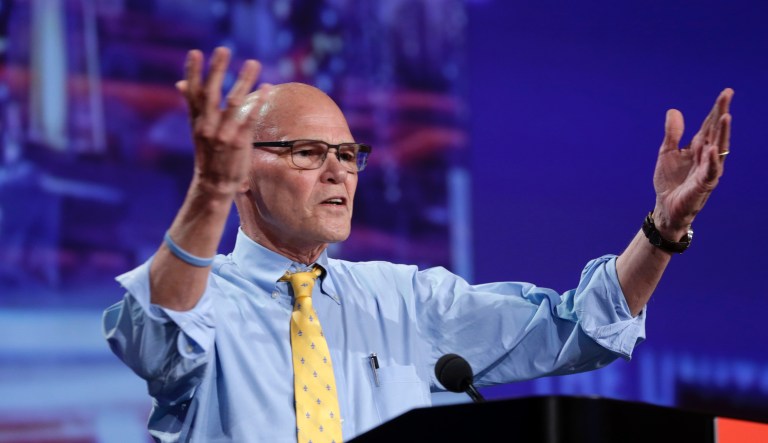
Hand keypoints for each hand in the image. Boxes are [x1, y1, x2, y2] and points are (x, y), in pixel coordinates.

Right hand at [176, 47, 262, 197]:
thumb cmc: (209, 155)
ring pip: (233, 101)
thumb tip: (181, 84)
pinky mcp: (239, 142)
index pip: (193, 92)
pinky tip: (266, 88)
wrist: (214, 185)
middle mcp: (207, 126)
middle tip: (224, 49)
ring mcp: (223, 134)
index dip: (193, 72)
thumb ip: (193, 106)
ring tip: (253, 63)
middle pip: (211, 92)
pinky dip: (258, 102)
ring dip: (244, 80)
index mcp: (196, 121)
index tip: (195, 53)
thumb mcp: (197, 130)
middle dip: (217, 69)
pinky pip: (250, 118)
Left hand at [652, 88, 732, 237]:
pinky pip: (710, 171)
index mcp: (698, 147)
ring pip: (719, 149)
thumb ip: (672, 134)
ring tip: (726, 117)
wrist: (666, 207)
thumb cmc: (670, 181)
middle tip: (728, 97)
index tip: (726, 93)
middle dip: (721, 114)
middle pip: (716, 132)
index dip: (717, 109)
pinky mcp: (703, 184)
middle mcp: (707, 156)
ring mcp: (708, 170)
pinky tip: (713, 148)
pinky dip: (712, 160)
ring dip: (722, 133)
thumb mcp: (667, 152)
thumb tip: (673, 111)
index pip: (710, 125)